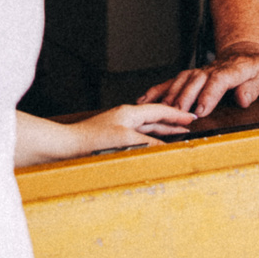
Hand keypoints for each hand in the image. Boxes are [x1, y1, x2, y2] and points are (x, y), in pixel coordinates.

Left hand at [71, 101, 193, 154]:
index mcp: (130, 112)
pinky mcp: (115, 138)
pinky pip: (139, 135)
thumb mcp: (125, 140)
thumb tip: (164, 148)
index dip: (177, 114)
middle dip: (172, 120)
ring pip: (148, 126)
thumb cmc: (91, 139)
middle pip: (155, 117)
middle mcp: (126, 117)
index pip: (159, 110)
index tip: (190, 117)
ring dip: (163, 130)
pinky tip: (154, 144)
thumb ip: (147, 143)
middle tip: (188, 124)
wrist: (68, 146)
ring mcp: (120, 127)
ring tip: (177, 133)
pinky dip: (151, 139)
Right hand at [139, 50, 258, 116]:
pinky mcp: (191, 75)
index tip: (201, 109)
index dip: (209, 94)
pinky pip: (173, 81)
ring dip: (171, 95)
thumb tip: (243, 98)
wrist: (245, 52)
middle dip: (186, 97)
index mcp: (235, 68)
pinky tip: (145, 99)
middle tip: (177, 114)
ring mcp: (200, 71)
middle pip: (196, 80)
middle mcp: (214, 68)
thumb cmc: (256, 67)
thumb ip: (255, 88)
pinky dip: (158, 89)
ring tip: (160, 110)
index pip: (219, 79)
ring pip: (182, 79)